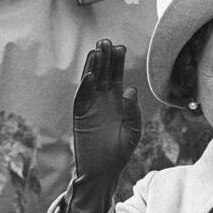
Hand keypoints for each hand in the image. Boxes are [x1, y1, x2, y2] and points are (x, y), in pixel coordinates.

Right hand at [59, 41, 142, 212]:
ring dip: (93, 67)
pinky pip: (81, 98)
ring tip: (97, 50)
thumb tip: (130, 89)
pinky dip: (84, 86)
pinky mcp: (79, 116)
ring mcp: (90, 107)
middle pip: (102, 74)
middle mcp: (102, 100)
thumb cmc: (120, 152)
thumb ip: (133, 111)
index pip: (115, 76)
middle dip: (104, 58)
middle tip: (106, 41)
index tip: (120, 47)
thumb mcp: (133, 131)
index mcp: (116, 102)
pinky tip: (89, 74)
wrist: (103, 171)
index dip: (117, 62)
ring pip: (90, 82)